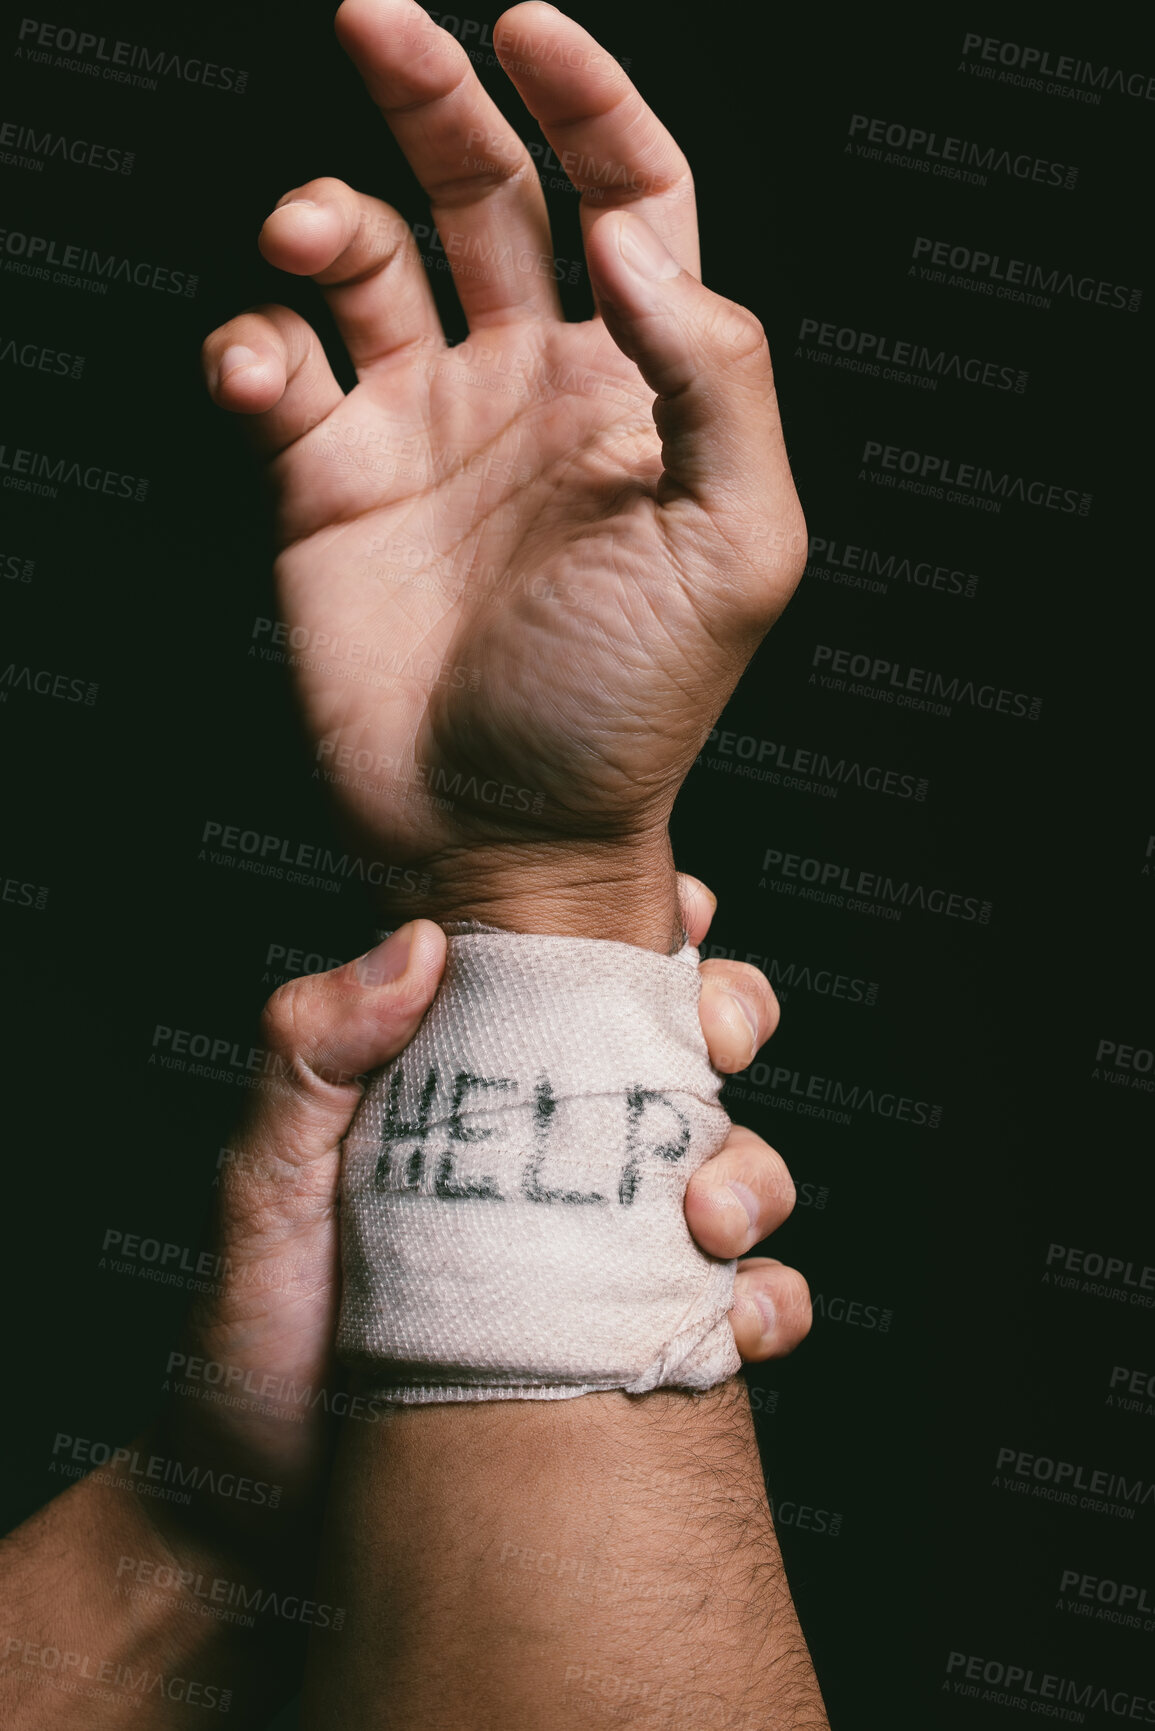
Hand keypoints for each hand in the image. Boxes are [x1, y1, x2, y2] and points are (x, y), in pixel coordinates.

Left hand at [146, 877, 806, 1579]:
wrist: (260, 1516)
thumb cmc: (254, 1334)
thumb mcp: (260, 1183)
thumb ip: (309, 1059)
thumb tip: (417, 944)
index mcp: (476, 1084)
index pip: (577, 977)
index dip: (650, 931)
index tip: (686, 915)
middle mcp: (554, 1152)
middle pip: (684, 1049)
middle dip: (730, 1021)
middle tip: (714, 1048)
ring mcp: (604, 1247)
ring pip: (737, 1167)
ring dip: (755, 1174)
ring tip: (708, 1219)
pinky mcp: (636, 1345)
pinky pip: (744, 1308)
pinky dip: (768, 1304)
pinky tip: (737, 1323)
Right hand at [202, 0, 805, 945]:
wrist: (507, 831)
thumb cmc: (632, 708)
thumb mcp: (737, 547)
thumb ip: (719, 376)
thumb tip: (636, 237)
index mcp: (636, 389)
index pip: (629, 200)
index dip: (589, 103)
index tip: (529, 29)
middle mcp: (528, 389)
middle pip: (484, 195)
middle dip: (433, 96)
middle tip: (373, 15)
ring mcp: (423, 432)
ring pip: (364, 264)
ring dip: (325, 216)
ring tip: (308, 237)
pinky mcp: (327, 486)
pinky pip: (276, 371)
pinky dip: (254, 346)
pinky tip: (266, 375)